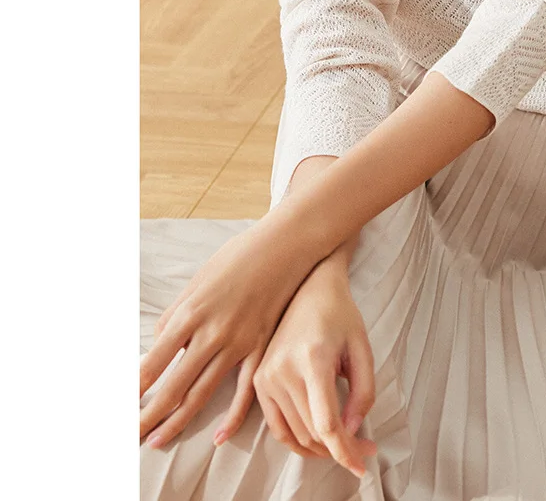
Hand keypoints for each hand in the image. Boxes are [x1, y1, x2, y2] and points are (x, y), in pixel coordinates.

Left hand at [139, 216, 315, 448]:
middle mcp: (212, 332)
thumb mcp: (198, 280)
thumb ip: (178, 314)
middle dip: (148, 414)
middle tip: (132, 435)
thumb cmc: (239, 256)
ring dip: (177, 420)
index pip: (154, 361)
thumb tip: (161, 344)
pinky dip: (233, 416)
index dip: (134, 388)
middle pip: (173, 385)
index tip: (121, 406)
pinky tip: (219, 436)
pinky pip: (245, 389)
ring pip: (203, 392)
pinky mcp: (262, 346)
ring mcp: (239, 342)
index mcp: (191, 313)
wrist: (285, 245)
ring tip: (158, 440)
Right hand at [232, 255, 377, 476]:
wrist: (309, 289)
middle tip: (365, 449)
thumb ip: (362, 392)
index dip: (345, 450)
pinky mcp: (258, 382)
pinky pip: (277, 427)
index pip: (325, 422)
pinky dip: (299, 441)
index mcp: (312, 359)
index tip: (363, 465)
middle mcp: (283, 371)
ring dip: (321, 450)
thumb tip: (351, 432)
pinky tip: (320, 440)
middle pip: (311, 433)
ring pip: (295, 435)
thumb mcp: (362, 349)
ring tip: (347, 444)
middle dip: (340, 450)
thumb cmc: (341, 316)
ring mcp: (266, 377)